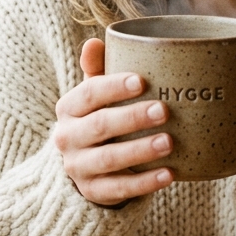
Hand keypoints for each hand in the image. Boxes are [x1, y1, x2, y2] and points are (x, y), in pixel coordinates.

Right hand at [53, 38, 174, 205]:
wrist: (84, 166)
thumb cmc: (98, 117)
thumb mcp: (94, 95)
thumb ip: (97, 70)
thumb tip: (94, 42)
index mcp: (69, 108)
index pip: (89, 94)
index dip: (114, 87)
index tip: (141, 81)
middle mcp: (67, 138)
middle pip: (100, 126)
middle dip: (132, 118)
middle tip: (164, 110)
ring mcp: (78, 168)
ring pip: (109, 160)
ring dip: (140, 150)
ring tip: (168, 142)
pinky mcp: (92, 192)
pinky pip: (119, 189)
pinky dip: (144, 183)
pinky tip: (169, 174)